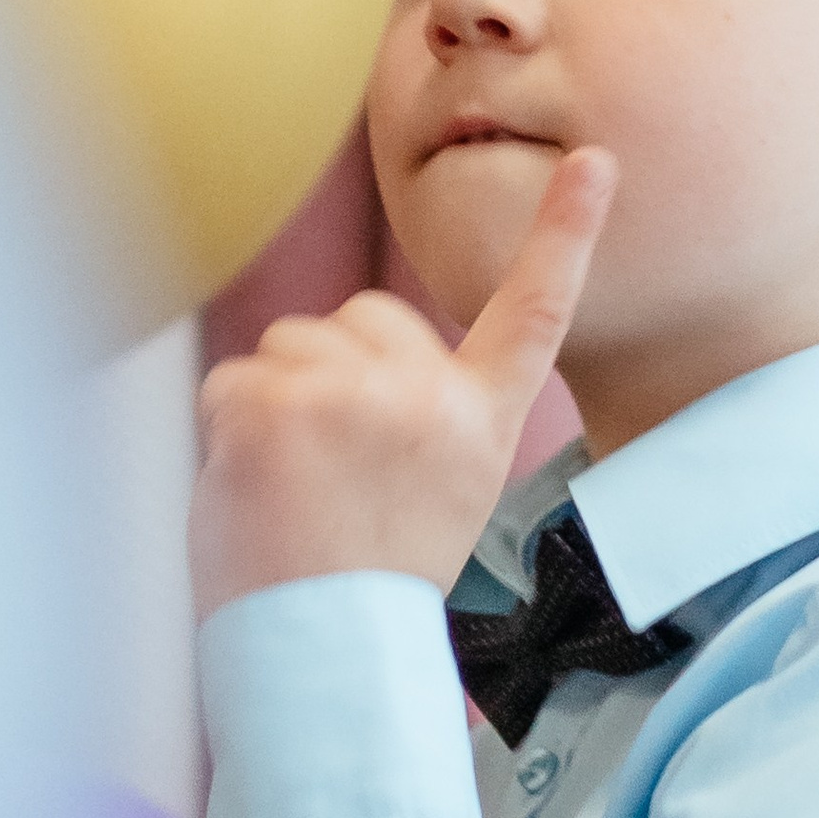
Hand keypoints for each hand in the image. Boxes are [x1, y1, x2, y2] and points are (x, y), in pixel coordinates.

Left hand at [190, 147, 616, 620]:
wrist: (323, 658)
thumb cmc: (363, 588)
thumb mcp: (430, 496)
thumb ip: (414, 418)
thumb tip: (347, 359)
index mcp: (478, 422)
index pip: (532, 313)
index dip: (566, 233)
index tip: (594, 160)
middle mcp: (428, 397)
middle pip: (357, 321)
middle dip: (330, 376)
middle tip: (333, 481)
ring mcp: (352, 394)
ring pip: (286, 345)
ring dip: (273, 406)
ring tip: (295, 495)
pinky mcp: (275, 404)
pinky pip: (230, 382)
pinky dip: (224, 434)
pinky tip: (255, 495)